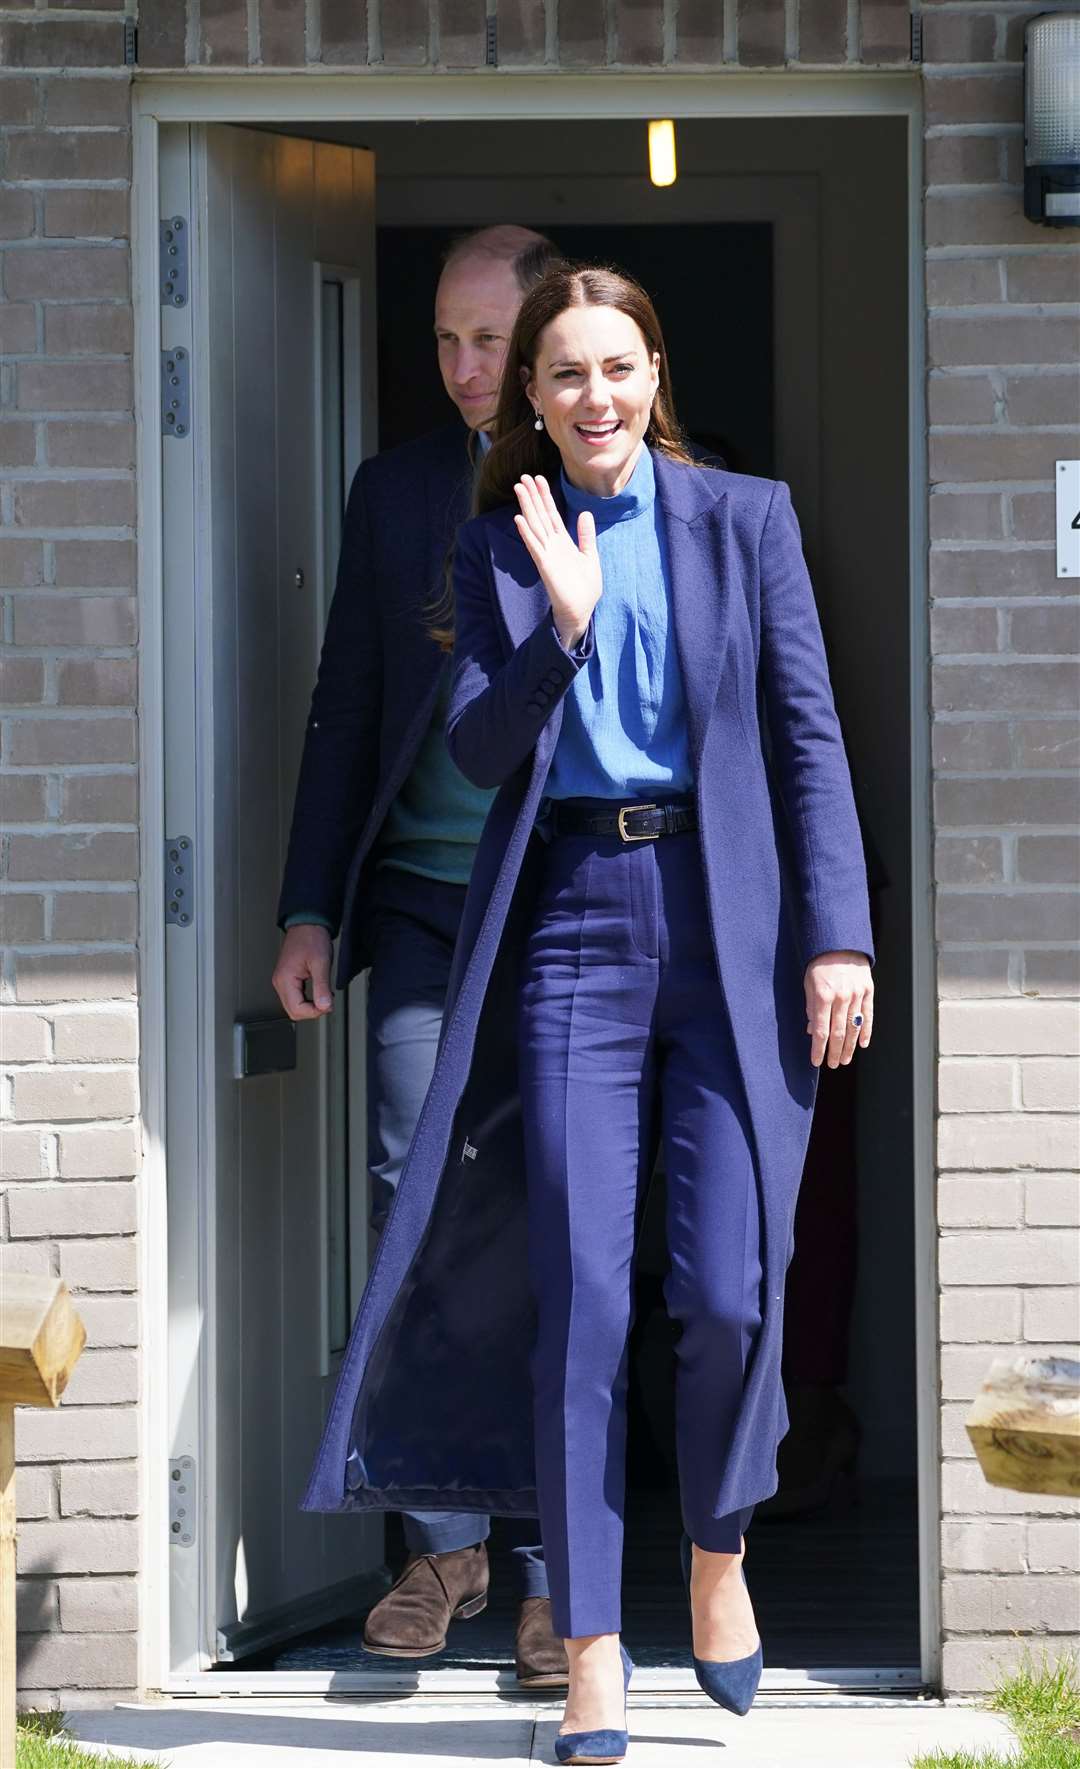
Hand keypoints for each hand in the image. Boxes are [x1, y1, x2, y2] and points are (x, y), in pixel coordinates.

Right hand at [273, 923, 333, 1020]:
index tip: (328, 1004)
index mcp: (285, 979)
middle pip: (293, 1011)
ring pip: (294, 1007)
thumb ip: (322, 986)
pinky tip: (318, 993)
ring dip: (310, 1007)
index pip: (296, 1009)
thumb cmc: (312, 938)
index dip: (315, 1011)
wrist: (307, 924)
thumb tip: (324, 1006)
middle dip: (312, 1011)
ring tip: (324, 996)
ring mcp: (282, 981)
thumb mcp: (321, 963)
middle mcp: (280, 982)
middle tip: (327, 1001)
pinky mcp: (287, 979)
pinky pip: (295, 998)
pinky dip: (308, 1000)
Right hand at [513, 473, 601, 649]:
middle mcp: (552, 545)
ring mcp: (547, 554)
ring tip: (518, 488)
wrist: (581, 611)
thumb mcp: (590, 556)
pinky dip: (527, 533)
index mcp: (563, 542)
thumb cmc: (585, 588)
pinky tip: (519, 519)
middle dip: (532, 496)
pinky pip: (534, 546)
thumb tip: (586, 512)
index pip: (552, 514)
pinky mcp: (545, 566)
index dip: (545, 496)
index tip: (539, 478)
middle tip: (523, 476)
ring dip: (526, 507)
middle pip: (540, 515)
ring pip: (535, 525)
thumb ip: (586, 535)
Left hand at [804, 951, 873, 1068]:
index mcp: (823, 996)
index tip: (816, 1061)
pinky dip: (866, 1032)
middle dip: (834, 1052)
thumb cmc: (820, 963)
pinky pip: (868, 1016)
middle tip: (832, 1064)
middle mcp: (841, 997)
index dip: (818, 1049)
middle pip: (838, 1033)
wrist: (840, 942)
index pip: (821, 1030)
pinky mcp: (868, 991)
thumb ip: (811, 1007)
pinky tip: (863, 1044)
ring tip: (844, 1059)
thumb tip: (813, 1030)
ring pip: (854, 1028)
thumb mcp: (808, 983)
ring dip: (849, 1047)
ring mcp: (857, 995)